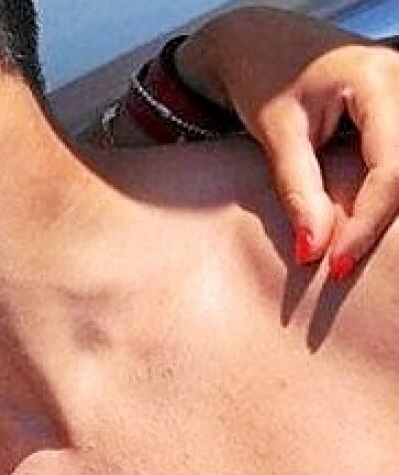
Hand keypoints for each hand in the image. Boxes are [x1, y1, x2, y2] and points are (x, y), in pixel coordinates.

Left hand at [177, 7, 398, 273]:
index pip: (392, 168)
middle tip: (342, 264)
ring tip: (350, 247)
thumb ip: (298, 189)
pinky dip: (388, 194)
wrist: (258, 39)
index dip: (367, 223)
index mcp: (377, 80)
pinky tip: (361, 222)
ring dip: (388, 209)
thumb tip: (313, 250)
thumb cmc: (261, 78)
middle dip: (382, 222)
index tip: (334, 266)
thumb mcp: (275, 132)